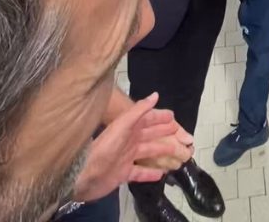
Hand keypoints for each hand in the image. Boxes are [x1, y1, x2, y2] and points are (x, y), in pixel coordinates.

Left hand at [73, 93, 187, 201]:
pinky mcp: (124, 174)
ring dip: (163, 154)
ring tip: (178, 156)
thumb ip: (138, 110)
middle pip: (152, 137)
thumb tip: (155, 94)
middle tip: (183, 137)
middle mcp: (130, 141)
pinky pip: (141, 173)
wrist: (85, 175)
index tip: (175, 118)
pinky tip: (162, 175)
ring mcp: (127, 158)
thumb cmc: (105, 147)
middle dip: (167, 135)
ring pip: (150, 154)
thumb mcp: (122, 125)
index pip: (150, 120)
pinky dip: (151, 173)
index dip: (162, 119)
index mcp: (130, 128)